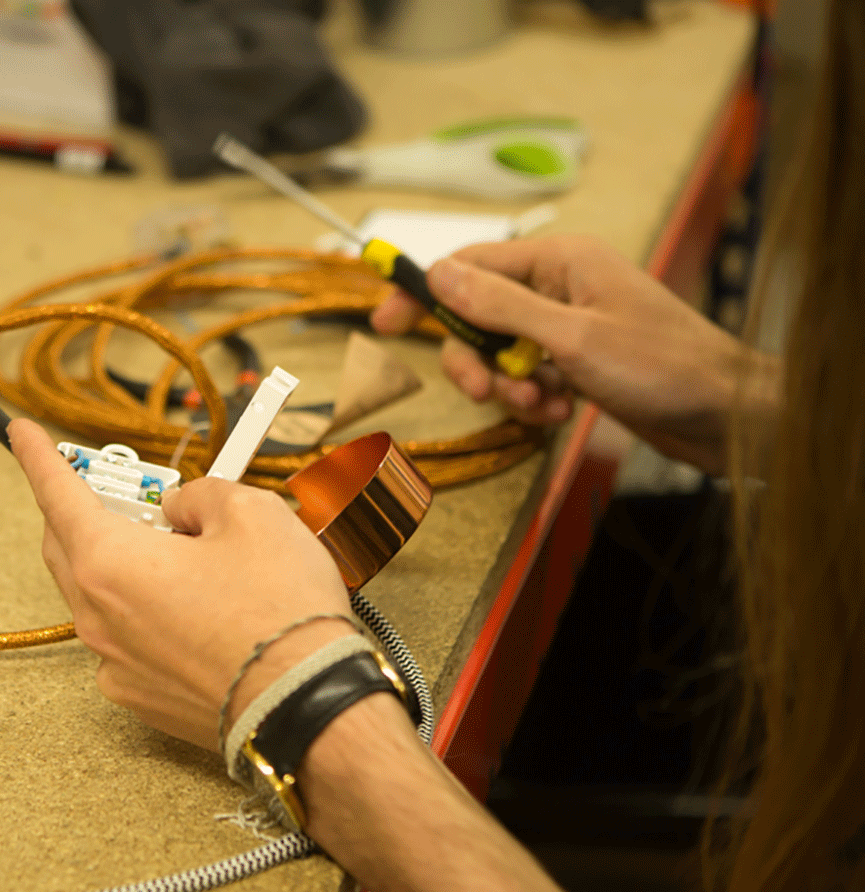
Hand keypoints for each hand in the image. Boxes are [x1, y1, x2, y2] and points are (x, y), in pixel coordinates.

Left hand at [8, 419, 356, 749]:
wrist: (307, 706)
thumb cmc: (280, 613)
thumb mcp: (250, 513)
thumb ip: (200, 495)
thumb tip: (182, 509)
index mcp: (109, 561)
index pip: (57, 494)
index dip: (38, 456)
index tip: (22, 435)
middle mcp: (98, 617)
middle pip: (68, 545)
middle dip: (86, 509)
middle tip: (122, 490)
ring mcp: (114, 664)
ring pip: (98, 595)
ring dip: (121, 563)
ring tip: (178, 551)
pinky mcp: (139, 698)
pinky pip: (124, 641)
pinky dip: (143, 614)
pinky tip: (192, 610)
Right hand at [372, 234, 773, 474]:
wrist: (725, 415)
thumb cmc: (662, 366)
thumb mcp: (569, 337)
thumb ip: (498, 305)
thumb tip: (438, 274)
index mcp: (559, 261)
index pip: (468, 265)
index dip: (422, 294)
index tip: (383, 323)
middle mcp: (560, 285)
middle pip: (477, 317)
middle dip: (474, 360)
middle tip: (486, 391)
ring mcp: (570, 324)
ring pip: (500, 353)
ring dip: (508, 386)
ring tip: (542, 405)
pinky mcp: (579, 360)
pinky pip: (528, 375)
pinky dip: (533, 398)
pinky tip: (560, 412)